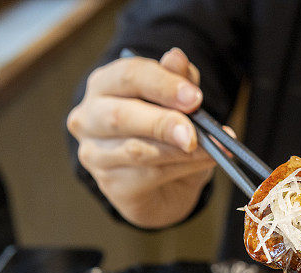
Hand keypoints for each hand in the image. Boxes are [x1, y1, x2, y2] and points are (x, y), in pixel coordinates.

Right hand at [68, 48, 223, 227]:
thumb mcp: (181, 105)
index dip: (163, 84)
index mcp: (105, 85)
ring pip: (136, 150)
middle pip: (120, 115)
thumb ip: (179, 81)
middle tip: (195, 132)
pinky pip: (147, 176)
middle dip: (163, 122)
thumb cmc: (168, 136)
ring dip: (178, 151)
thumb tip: (176, 57)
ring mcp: (94, 154)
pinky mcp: (110, 184)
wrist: (165, 187)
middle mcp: (89, 117)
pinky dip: (181, 169)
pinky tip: (202, 164)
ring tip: (211, 150)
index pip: (128, 75)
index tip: (195, 97)